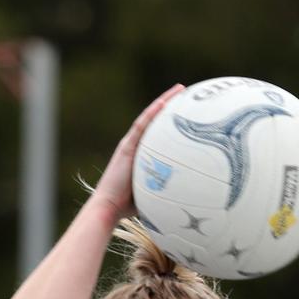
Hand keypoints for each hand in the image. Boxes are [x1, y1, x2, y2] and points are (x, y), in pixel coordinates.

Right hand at [91, 83, 184, 222]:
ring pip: (149, 118)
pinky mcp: (126, 147)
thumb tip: (189, 200)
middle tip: (187, 95)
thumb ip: (167, 192)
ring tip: (181, 90)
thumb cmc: (128, 208)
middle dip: (170, 106)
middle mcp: (136, 146)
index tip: (187, 112)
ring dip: (164, 102)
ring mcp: (130, 145)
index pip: (158, 134)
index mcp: (141, 156)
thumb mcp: (153, 195)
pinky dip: (153, 113)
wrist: (108, 208)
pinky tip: (165, 102)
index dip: (171, 122)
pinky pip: (142, 126)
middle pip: (155, 121)